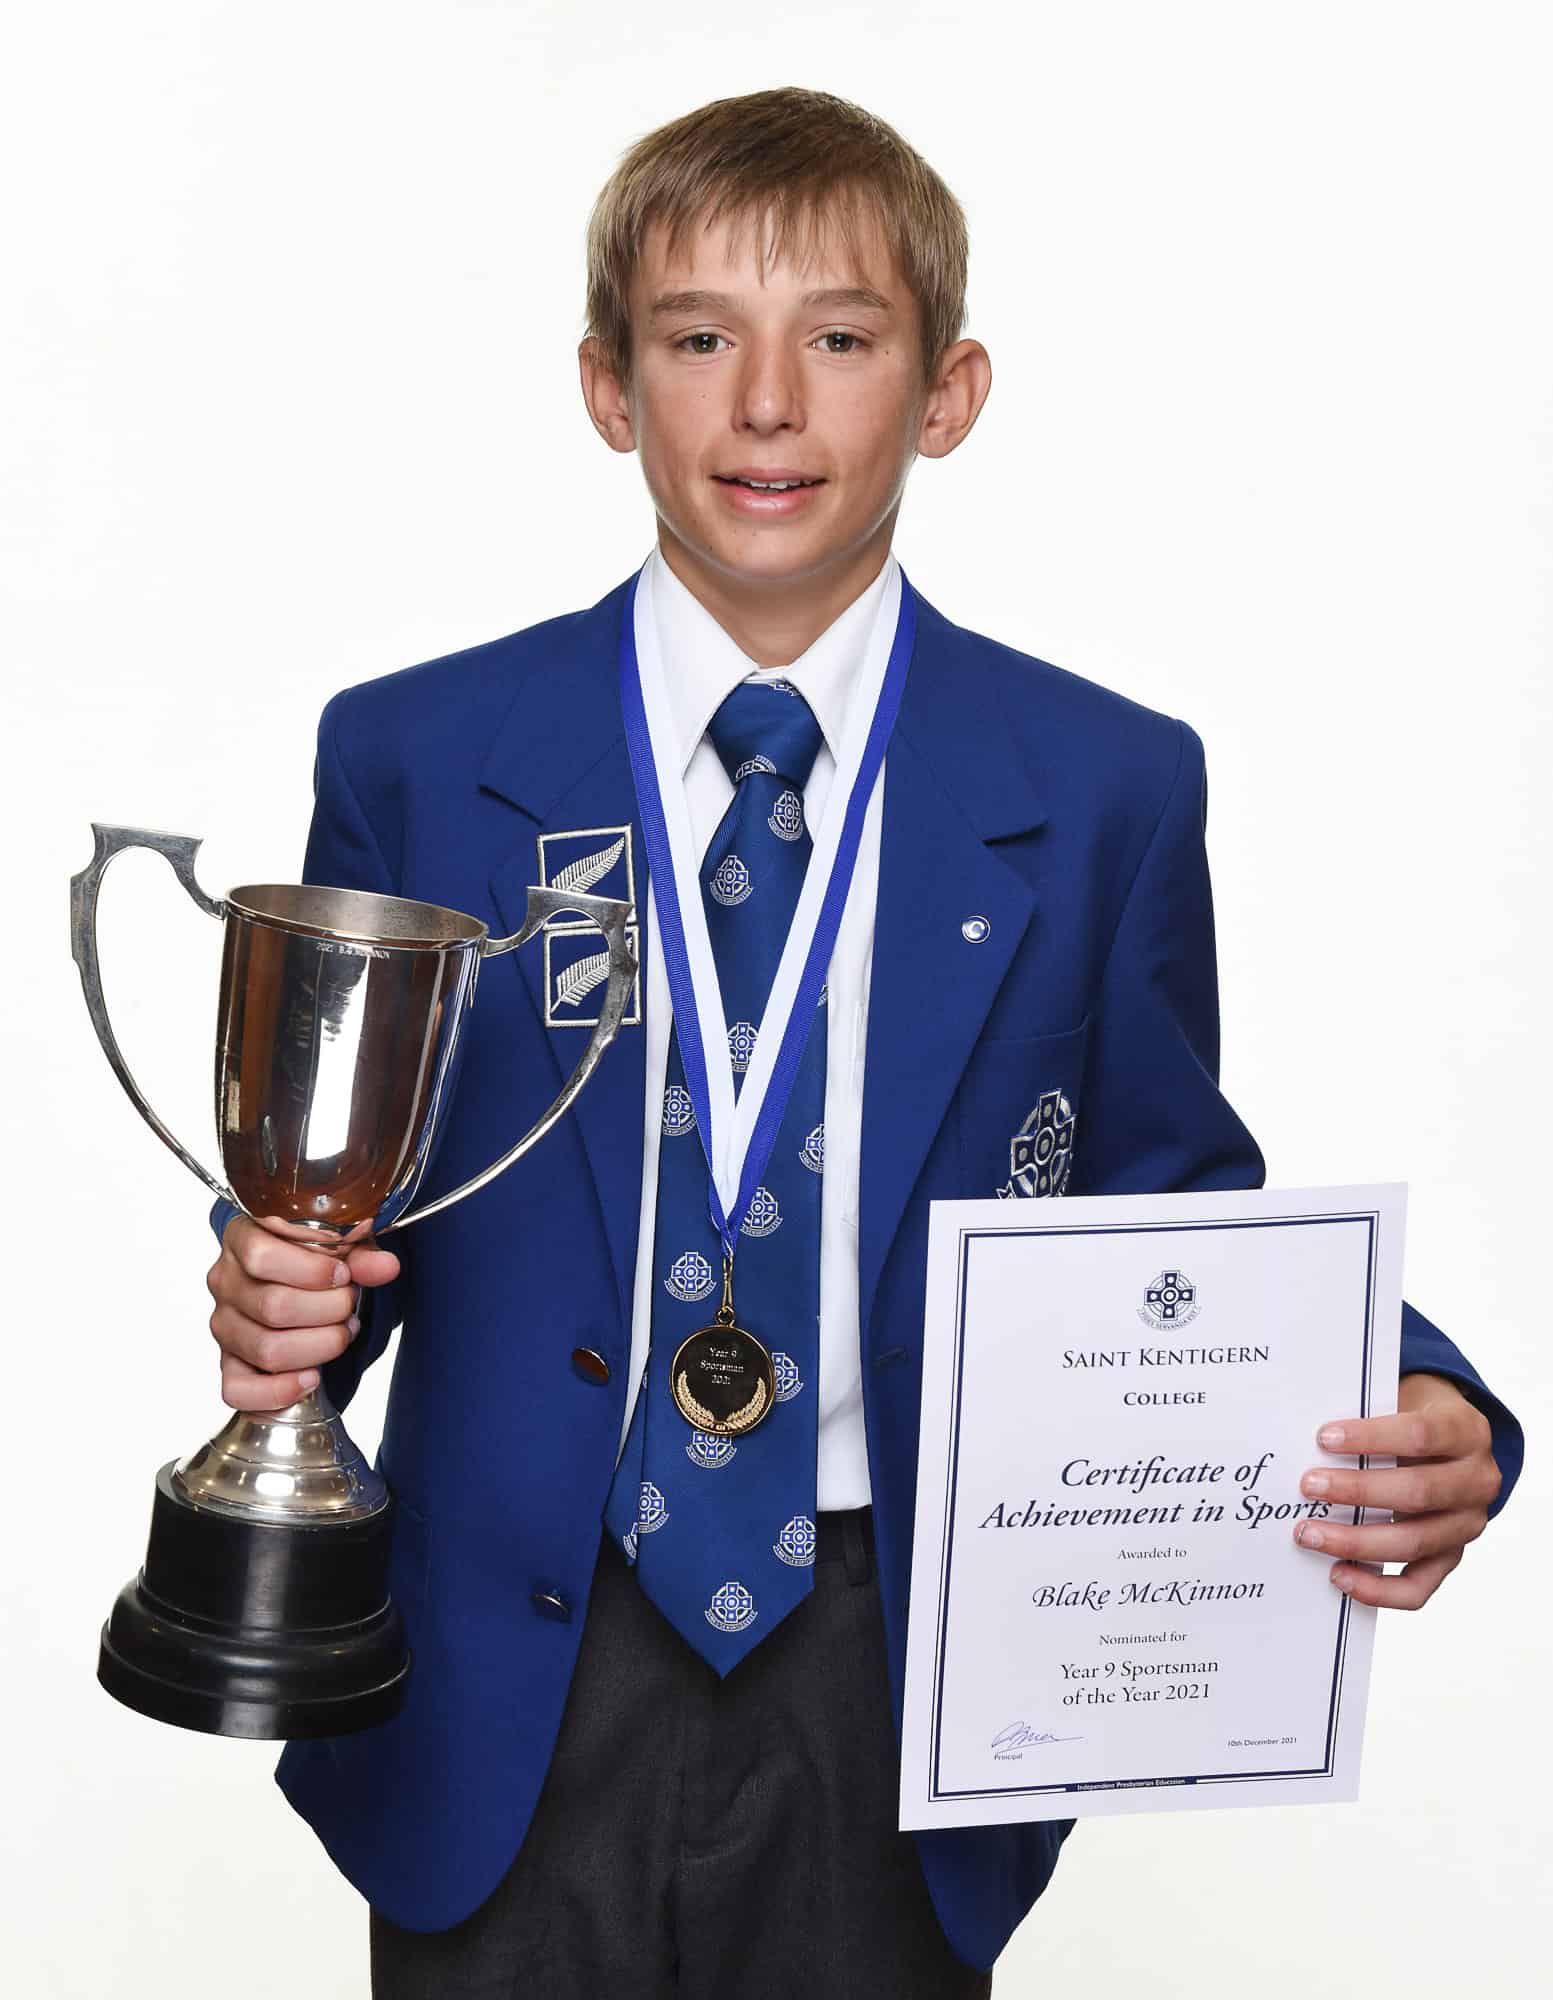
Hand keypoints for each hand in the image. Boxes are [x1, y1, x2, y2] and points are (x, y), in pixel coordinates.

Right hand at [206, 1213, 400, 1410]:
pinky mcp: (228, 1364)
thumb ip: (361, 1255)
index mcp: (243, 1238)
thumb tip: (385, 1267)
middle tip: (349, 1306)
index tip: (343, 1276)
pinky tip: (311, 1378)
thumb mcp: (339, 1248)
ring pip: (266, 1349)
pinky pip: (239, 1390)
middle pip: (273, 1306)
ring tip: (341, 1334)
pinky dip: (280, 1390)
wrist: (291, 1286)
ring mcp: (224, 1326)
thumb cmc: (311, 1262)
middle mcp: (225, 1282)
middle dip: (328, 1311)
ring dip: (319, 1347)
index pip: (262, 1256)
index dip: (312, 1271)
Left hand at [1291, 1372, 1499, 1607]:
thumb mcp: (1402, 1398)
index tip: (1324, 1438)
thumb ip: (1367, 1413)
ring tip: (1309, 1533)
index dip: (1371, 1437)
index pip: (1421, 1434)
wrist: (1447, 1441)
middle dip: (1357, 1491)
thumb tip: (1303, 1434)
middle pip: (1418, 1493)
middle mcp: (1476, 1482)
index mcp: (1466, 1431)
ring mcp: (1466, 1525)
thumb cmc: (1411, 1416)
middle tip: (1308, 1486)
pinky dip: (1377, 1589)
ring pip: (1415, 1543)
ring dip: (1356, 1542)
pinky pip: (1418, 1587)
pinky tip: (1338, 1576)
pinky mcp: (1450, 1557)